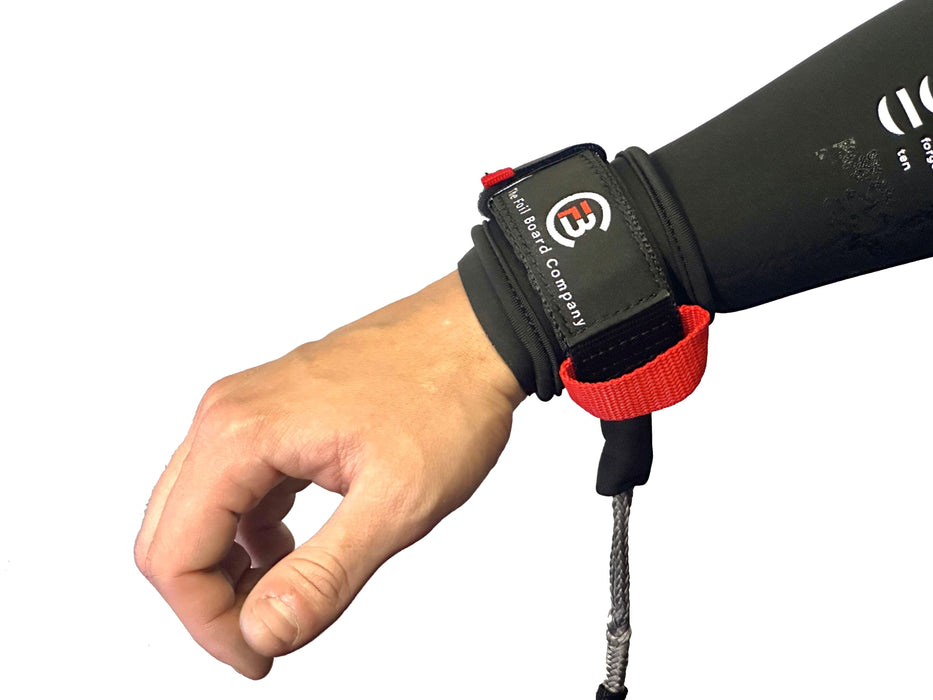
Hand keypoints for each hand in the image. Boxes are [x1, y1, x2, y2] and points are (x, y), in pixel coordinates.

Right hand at [135, 271, 524, 677]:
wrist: (475, 335)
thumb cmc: (446, 398)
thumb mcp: (396, 502)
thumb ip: (324, 575)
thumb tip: (262, 631)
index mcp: (241, 434)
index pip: (175, 556)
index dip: (209, 623)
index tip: (260, 656)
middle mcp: (228, 415)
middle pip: (171, 535)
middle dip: (210, 601)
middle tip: (270, 638)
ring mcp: (247, 409)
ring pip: (196, 511)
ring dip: (228, 569)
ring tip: (288, 599)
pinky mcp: (271, 415)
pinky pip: (230, 486)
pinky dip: (246, 533)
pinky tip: (293, 551)